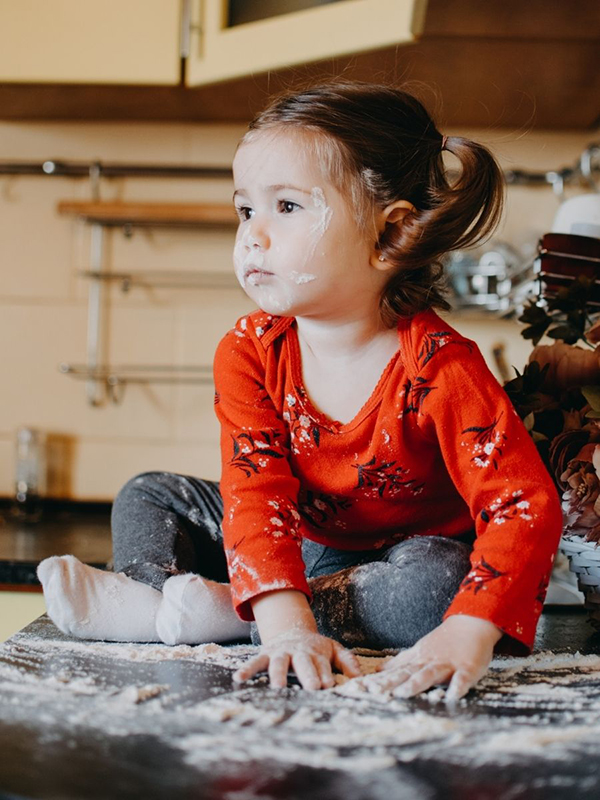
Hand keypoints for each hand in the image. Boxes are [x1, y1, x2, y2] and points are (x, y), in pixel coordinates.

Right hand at [232, 628, 361, 689]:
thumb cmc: (316, 647)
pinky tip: (238, 679)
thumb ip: (347, 661)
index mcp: (316, 653)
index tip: (329, 686)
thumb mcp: (334, 649)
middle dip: (308, 674)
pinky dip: (247, 669)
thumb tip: (359, 677)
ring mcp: (281, 652)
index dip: (326, 675)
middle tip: (313, 687)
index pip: (322, 665)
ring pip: (279, 662)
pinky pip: (255, 662)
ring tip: (278, 687)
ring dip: (278, 674)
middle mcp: (298, 652)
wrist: (292, 630)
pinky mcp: (266, 654)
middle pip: (303, 663)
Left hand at [358, 615, 501, 701]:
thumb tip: (378, 669)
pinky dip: (457, 687)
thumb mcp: (419, 650)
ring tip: (402, 693)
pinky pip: (462, 678)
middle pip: (407, 673)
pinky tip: (452, 696)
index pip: (393, 672)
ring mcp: (447, 665)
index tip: (359, 688)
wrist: (470, 623)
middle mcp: (428, 662)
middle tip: (373, 692)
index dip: (377, 680)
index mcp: (417, 660)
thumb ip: (400, 662)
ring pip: (429, 674)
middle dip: (390, 683)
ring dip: (416, 683)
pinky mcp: (467, 668)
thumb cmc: (444, 641)